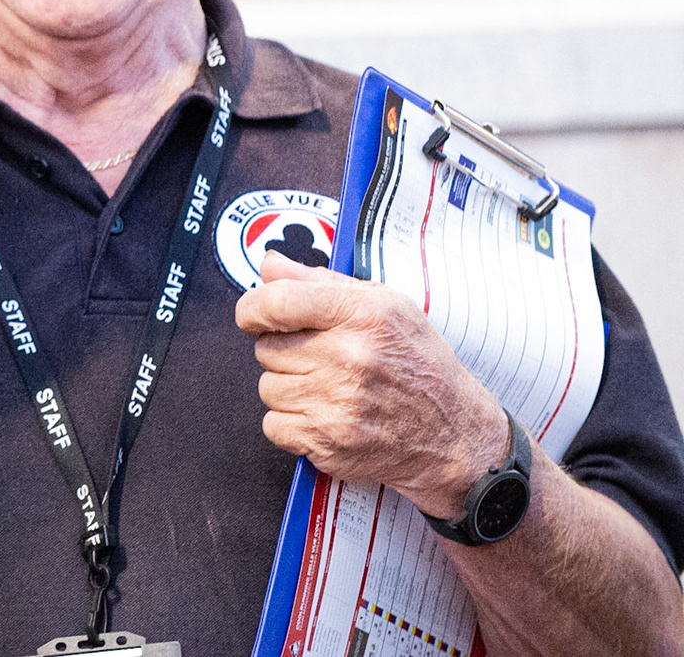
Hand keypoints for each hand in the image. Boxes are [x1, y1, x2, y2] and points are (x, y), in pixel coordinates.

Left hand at [235, 252, 510, 518]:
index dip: (253, 308)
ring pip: (268, 387)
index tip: (255, 316)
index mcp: (363, 314)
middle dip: (285, 351)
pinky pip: (273, 424)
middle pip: (267, 347)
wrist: (454, 436)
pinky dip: (291, 423)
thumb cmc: (418, 364)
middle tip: (322, 359)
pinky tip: (325, 415)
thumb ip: (319, 281)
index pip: (275, 302)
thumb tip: (268, 266)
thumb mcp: (385, 305)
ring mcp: (338, 403)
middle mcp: (350, 357)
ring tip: (331, 388)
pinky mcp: (328, 442)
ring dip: (289, 388)